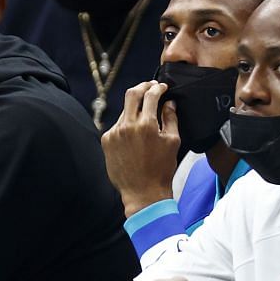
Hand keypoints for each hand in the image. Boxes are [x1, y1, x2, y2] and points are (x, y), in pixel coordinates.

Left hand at [101, 81, 183, 216]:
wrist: (143, 193)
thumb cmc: (161, 170)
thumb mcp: (173, 142)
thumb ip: (171, 118)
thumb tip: (169, 102)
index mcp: (146, 125)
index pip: (151, 95)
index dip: (158, 88)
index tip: (162, 88)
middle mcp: (127, 126)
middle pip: (132, 94)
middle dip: (143, 87)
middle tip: (150, 87)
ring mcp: (114, 133)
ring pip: (125, 111)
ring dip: (135, 109)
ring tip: (145, 116)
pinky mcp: (107, 141)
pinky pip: (117, 125)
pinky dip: (127, 125)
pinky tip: (134, 135)